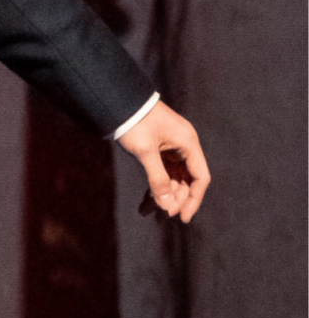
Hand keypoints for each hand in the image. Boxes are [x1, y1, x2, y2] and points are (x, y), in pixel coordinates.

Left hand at [115, 100, 209, 223]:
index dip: (193, 199)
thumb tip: (167, 206)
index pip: (200, 178)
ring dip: (164, 194)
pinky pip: (162, 171)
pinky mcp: (158, 147)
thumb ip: (158, 179)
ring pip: (173, 177)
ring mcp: (171, 146)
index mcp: (188, 144)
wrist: (117, 100)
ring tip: (149, 212)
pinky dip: (155, 185)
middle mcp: (184, 145)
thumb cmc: (134, 122)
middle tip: (162, 215)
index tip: (183, 217)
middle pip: (187, 180)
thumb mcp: (145, 152)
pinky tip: (146, 202)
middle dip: (175, 199)